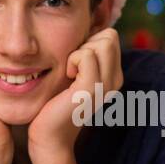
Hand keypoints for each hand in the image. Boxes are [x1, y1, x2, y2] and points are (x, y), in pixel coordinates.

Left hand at [28, 27, 122, 159]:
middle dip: (86, 43)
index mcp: (114, 75)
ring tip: (70, 72)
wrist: (48, 136)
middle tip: (71, 66)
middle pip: (110, 36)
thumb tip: (84, 28)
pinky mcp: (92, 89)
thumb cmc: (54, 102)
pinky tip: (66, 77)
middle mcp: (115, 80)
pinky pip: (86, 55)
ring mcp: (106, 85)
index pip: (110, 36)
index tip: (75, 62)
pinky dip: (72, 59)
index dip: (89, 41)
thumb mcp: (73, 73)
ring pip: (103, 42)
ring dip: (79, 50)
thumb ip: (83, 53)